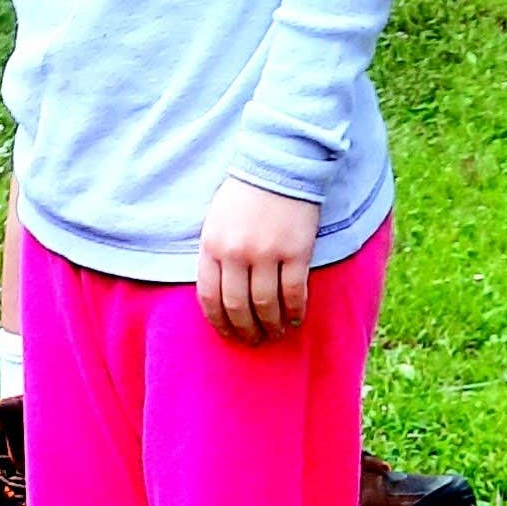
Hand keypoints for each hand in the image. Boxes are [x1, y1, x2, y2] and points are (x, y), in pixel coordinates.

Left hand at [197, 179, 318, 344]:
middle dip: (245, 330)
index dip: (219, 322)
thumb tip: (219, 296)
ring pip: (266, 305)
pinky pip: (294, 292)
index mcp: (211, 246)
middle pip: (237, 307)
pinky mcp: (296, 252)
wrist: (278, 165)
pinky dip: (295, 311)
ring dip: (271, 325)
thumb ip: (215, 255)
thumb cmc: (245, 195)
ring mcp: (267, 253)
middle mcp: (236, 254)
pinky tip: (296, 319)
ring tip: (276, 333)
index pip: (209, 297)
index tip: (229, 334)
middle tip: (254, 340)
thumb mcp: (216, 222)